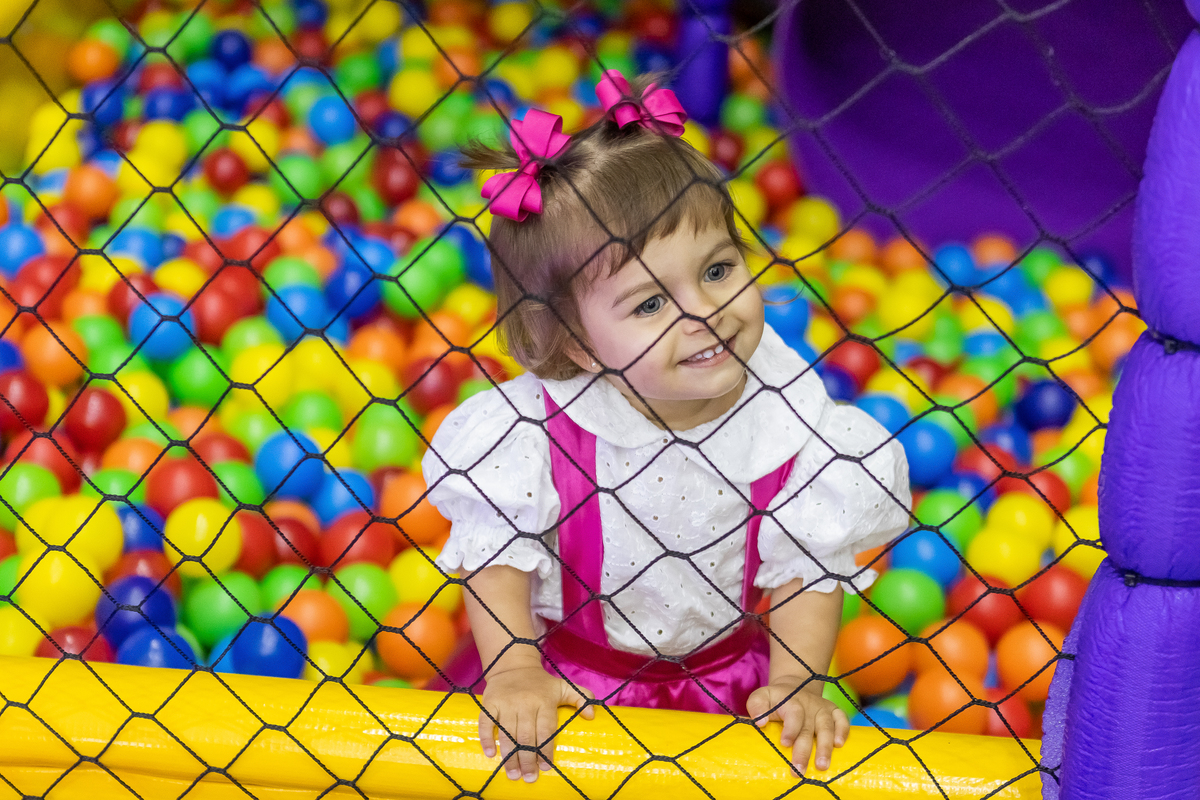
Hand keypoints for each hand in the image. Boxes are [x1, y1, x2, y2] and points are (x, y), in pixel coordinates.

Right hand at [479, 662, 594, 782]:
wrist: (513, 664)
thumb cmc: (540, 683)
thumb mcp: (563, 686)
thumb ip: (581, 697)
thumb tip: (592, 715)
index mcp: (544, 701)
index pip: (546, 730)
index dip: (545, 750)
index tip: (546, 768)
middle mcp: (525, 703)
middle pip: (526, 736)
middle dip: (527, 760)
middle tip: (529, 778)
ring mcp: (506, 703)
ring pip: (507, 734)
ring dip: (509, 756)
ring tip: (513, 774)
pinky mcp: (490, 703)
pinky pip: (486, 723)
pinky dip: (487, 739)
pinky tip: (491, 754)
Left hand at [746, 678, 849, 776]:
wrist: (793, 688)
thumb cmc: (774, 700)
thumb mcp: (761, 697)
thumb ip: (757, 706)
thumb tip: (760, 722)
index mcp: (789, 701)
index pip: (793, 713)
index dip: (791, 728)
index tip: (785, 743)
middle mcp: (807, 704)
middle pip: (808, 728)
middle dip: (804, 750)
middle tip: (799, 769)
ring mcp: (821, 708)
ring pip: (826, 726)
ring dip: (825, 747)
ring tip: (821, 766)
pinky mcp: (833, 711)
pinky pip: (842, 719)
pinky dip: (843, 731)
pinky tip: (839, 745)